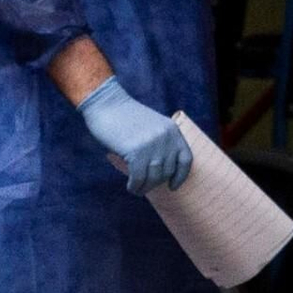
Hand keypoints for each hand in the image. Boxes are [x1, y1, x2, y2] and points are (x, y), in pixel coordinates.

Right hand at [78, 76, 192, 194]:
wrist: (106, 103)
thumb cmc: (126, 117)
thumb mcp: (153, 127)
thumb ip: (161, 143)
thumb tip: (162, 173)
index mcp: (173, 130)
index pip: (185, 159)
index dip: (181, 176)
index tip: (172, 186)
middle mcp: (166, 138)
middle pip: (168, 171)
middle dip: (156, 182)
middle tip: (145, 186)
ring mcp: (152, 145)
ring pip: (154, 177)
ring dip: (145, 187)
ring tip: (137, 189)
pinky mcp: (136, 152)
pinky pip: (139, 177)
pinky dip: (135, 186)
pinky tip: (131, 187)